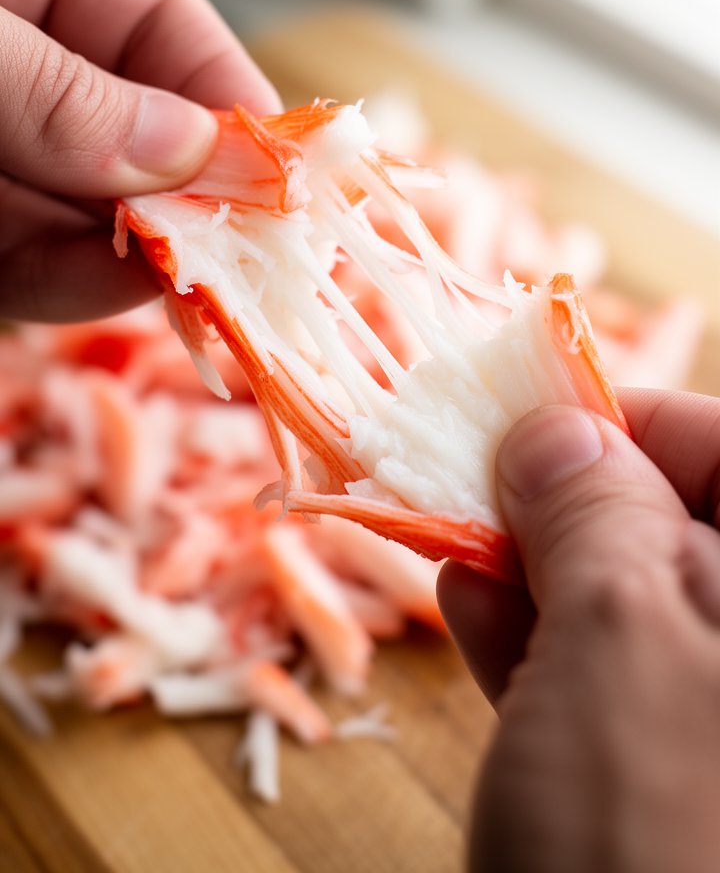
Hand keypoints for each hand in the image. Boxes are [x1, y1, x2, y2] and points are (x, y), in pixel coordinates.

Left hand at [0, 0, 279, 322]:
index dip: (230, 95)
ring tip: (206, 273)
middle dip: (204, 191)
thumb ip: (57, 90)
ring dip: (156, 250)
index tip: (284, 165)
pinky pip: (30, 264)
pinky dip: (81, 285)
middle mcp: (17, 66)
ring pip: (95, 211)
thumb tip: (183, 150)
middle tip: (262, 241)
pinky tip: (129, 287)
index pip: (162, 25)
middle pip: (143, 131)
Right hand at [438, 388, 719, 872]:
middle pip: (678, 528)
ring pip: (632, 604)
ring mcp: (714, 722)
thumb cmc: (650, 835)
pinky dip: (534, 636)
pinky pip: (607, 681)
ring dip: (535, 561)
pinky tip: (468, 604)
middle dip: (569, 494)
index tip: (534, 408)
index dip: (633, 421)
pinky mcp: (670, 781)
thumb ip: (593, 509)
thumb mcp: (619, 634)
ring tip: (450, 532)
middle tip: (474, 472)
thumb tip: (556, 424)